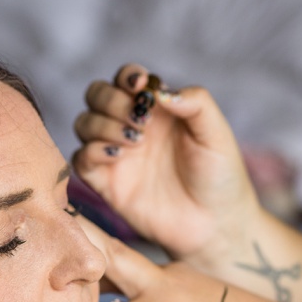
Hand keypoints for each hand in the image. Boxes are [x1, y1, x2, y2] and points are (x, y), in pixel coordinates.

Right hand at [72, 65, 261, 268]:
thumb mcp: (216, 133)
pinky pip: (80, 160)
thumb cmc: (220, 177)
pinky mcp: (107, 184)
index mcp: (157, 110)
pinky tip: (117, 155)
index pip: (126, 79)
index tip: (140, 87)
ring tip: (135, 141)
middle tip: (140, 120)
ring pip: (84, 123)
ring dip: (102, 124)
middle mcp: (132, 128)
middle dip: (111, 100)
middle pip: (98, 95)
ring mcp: (118, 156)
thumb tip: (159, 90)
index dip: (127, 76)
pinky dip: (91, 151)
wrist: (216, 225)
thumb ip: (195, 102)